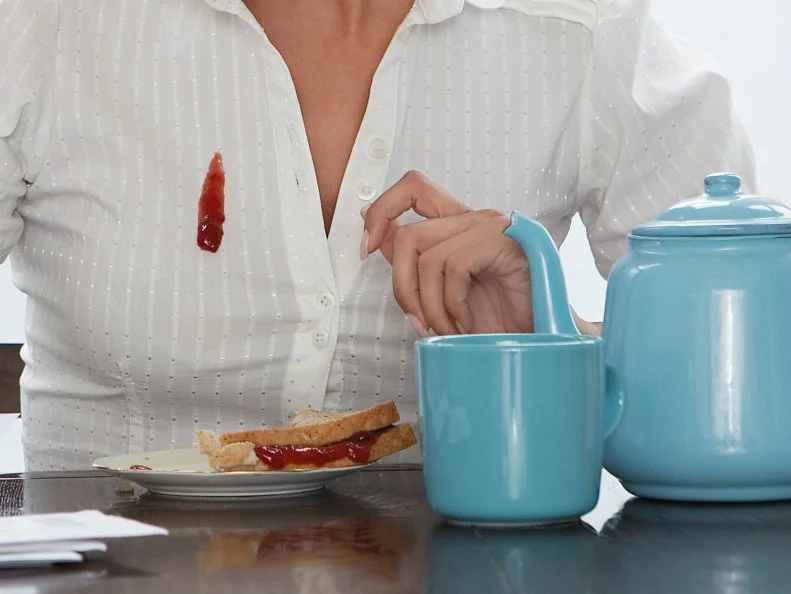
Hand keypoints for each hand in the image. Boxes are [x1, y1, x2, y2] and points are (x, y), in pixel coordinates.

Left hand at [361, 171, 533, 335]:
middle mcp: (473, 219)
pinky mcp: (504, 243)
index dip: (381, 211)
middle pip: (408, 236)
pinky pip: (454, 267)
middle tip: (417, 321)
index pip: (413, 188)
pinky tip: (466, 322)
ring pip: (427, 256)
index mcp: (458, 224)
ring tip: (445, 328)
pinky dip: (451, 304)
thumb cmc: (497, 318)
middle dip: (402, 286)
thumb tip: (377, 237)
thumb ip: (415, 262)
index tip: (367, 248)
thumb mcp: (443, 291)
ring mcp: (491, 227)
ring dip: (428, 304)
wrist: (540, 339)